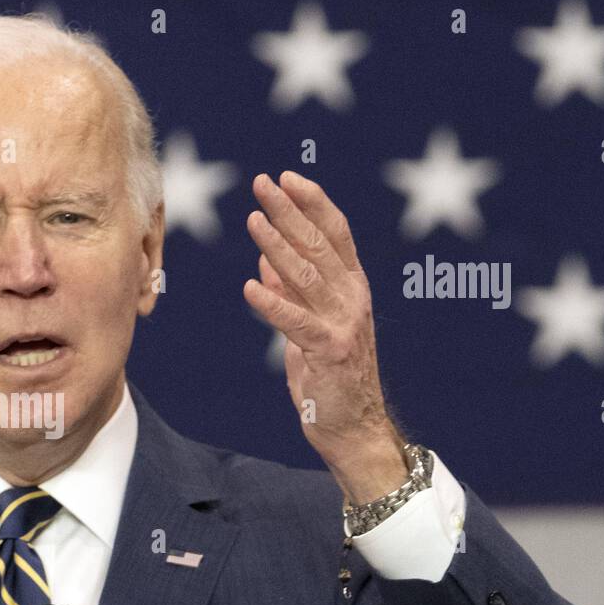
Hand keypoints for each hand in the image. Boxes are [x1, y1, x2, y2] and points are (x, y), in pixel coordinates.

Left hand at [242, 171, 406, 503]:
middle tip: (262, 183)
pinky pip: (295, 322)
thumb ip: (294, 294)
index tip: (287, 176)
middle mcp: (353, 298)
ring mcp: (343, 323)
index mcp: (352, 287)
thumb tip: (266, 261)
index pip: (336, 233)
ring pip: (306, 274)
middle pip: (319, 244)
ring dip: (276, 244)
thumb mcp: (309, 328)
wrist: (353, 428)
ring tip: (252, 219)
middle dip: (289, 211)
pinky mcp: (328, 351)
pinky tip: (249, 286)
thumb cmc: (331, 379)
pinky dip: (272, 303)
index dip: (312, 202)